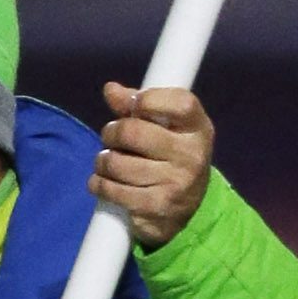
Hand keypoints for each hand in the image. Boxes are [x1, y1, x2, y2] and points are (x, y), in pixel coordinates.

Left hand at [93, 81, 214, 251]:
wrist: (185, 208)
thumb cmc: (170, 156)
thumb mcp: (165, 126)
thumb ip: (138, 105)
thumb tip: (110, 90)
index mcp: (198, 128)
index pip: (179, 103)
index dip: (148, 99)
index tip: (134, 105)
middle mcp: (192, 155)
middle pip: (133, 132)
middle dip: (111, 132)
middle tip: (111, 137)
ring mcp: (176, 183)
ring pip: (116, 163)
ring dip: (102, 161)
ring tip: (107, 162)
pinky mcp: (157, 206)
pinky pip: (112, 190)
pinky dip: (99, 184)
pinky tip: (102, 182)